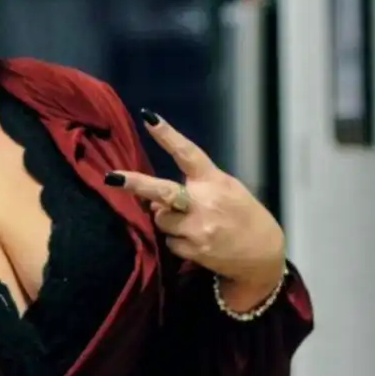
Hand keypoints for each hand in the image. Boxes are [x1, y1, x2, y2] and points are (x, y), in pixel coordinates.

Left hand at [105, 113, 285, 294]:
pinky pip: (168, 241)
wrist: (263, 256)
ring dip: (166, 219)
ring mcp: (197, 229)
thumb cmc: (244, 216)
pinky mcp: (193, 250)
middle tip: (112, 177)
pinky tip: (196, 241)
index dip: (167, 135)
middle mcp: (204, 203)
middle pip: (162, 192)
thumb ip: (195, 188)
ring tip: (191, 224)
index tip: (149, 119)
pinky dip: (176, 239)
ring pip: (160, 219)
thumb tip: (155, 200)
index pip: (188, 153)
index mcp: (214, 181)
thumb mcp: (228, 191)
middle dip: (135, 184)